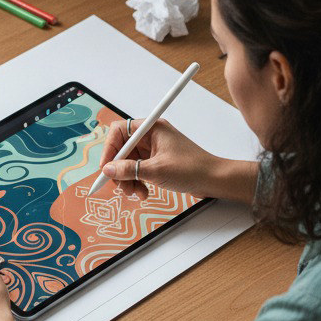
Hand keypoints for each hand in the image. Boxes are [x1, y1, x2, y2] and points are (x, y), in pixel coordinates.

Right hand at [98, 118, 257, 203]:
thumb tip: (108, 169)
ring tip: (135, 192)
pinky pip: (138, 169)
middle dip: (119, 169)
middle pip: (122, 149)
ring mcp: (154, 149)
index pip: (119, 132)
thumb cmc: (193, 169)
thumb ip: (129, 170)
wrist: (214, 180)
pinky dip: (137, 181)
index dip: (110, 150)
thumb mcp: (156, 171)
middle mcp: (151, 136)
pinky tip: (144, 192)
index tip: (106, 169)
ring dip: (128, 179)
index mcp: (151, 128)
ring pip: (129, 162)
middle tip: (121, 186)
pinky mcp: (158, 161)